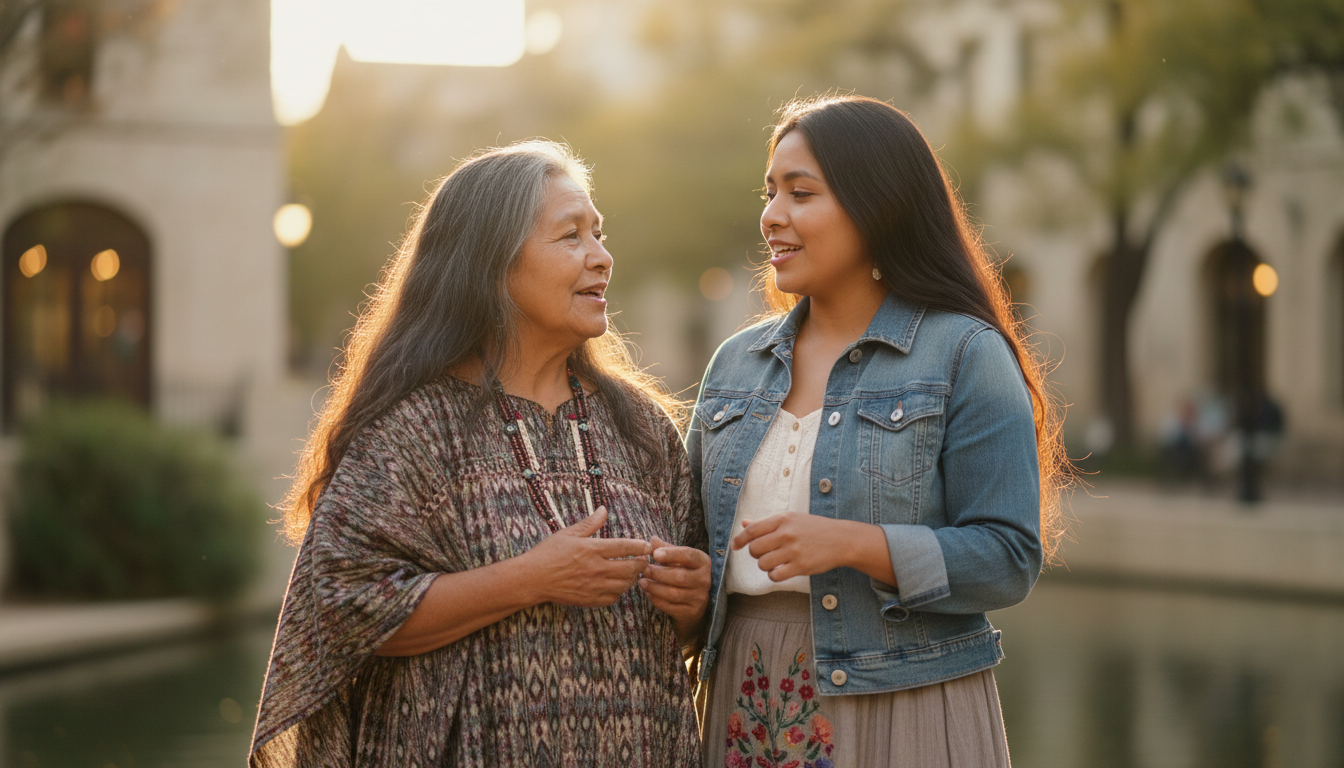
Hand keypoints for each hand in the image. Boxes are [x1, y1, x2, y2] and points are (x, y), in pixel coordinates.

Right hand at [524, 507, 651, 606]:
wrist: (532, 579)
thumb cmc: (548, 553)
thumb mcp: (568, 533)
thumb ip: (590, 523)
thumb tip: (604, 509)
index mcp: (593, 549)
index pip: (626, 547)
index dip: (640, 546)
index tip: (647, 546)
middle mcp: (597, 568)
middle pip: (631, 567)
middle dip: (641, 563)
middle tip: (644, 559)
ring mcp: (594, 586)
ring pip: (625, 584)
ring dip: (632, 578)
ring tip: (632, 572)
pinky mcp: (590, 599)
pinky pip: (613, 598)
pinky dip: (619, 591)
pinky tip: (617, 585)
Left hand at [638, 535, 710, 641]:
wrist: (695, 600)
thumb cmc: (684, 572)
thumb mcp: (678, 558)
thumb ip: (666, 548)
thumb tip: (652, 540)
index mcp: (703, 562)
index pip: (689, 556)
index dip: (672, 554)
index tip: (655, 554)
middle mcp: (704, 580)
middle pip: (680, 577)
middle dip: (658, 573)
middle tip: (643, 569)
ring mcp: (699, 597)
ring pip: (674, 593)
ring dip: (655, 587)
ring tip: (642, 582)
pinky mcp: (691, 611)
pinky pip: (671, 607)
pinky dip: (656, 600)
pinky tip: (648, 593)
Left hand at [732, 513, 861, 582]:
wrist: (842, 539)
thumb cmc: (814, 529)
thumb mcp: (791, 519)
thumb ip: (766, 523)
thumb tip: (744, 523)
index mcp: (783, 519)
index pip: (752, 530)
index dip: (740, 540)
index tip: (735, 546)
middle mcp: (787, 533)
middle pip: (755, 549)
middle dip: (755, 554)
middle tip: (764, 554)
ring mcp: (794, 550)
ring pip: (762, 564)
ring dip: (765, 566)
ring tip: (775, 562)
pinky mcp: (801, 566)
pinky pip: (775, 575)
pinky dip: (774, 575)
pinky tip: (781, 570)